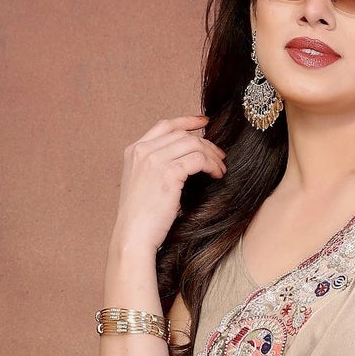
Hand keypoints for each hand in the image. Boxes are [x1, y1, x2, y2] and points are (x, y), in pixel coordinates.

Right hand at [110, 116, 225, 258]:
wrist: (133, 235)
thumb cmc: (141, 218)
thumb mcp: (143, 185)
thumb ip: (155, 168)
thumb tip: (182, 162)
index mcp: (134, 150)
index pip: (165, 126)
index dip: (187, 120)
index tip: (204, 122)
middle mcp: (142, 150)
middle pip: (182, 134)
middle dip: (206, 143)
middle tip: (220, 155)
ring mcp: (154, 160)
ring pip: (192, 144)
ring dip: (212, 155)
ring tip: (221, 168)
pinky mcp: (168, 173)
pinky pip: (198, 159)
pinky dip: (211, 165)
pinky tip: (217, 175)